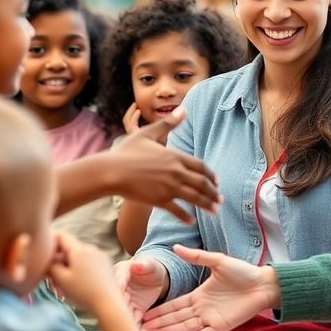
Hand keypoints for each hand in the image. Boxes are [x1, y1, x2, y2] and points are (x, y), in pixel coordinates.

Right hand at [47, 233, 124, 311]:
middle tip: (51, 281)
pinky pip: (88, 263)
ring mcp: (101, 256)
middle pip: (70, 249)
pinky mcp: (106, 265)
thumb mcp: (61, 279)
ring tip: (64, 288)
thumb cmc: (83, 292)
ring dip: (68, 269)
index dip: (51, 243)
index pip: (61, 236)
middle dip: (59, 262)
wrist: (109, 304)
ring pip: (79, 258)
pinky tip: (77, 286)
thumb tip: (47, 258)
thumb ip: (50, 266)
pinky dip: (79, 271)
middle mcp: (92, 248)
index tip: (44, 258)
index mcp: (80, 249)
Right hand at [110, 106, 220, 222]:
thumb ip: (168, 124)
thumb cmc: (127, 151)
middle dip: (213, 192)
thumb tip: (184, 109)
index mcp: (175, 156)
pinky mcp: (159, 200)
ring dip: (207, 205)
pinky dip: (186, 217)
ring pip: (194, 198)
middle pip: (202, 184)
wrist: (111, 171)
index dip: (211, 175)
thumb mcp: (148, 133)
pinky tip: (192, 221)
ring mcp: (169, 188)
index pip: (201, 167)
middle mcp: (176, 172)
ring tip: (214, 211)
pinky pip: (177, 210)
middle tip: (219, 200)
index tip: (217, 182)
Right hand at [114, 257, 168, 320]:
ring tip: (133, 320)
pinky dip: (136, 321)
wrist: (156, 278)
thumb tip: (136, 265)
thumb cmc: (151, 268)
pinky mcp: (134, 309)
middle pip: (118, 295)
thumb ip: (143, 265)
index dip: (120, 284)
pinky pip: (134, 316)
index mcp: (120, 272)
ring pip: (124, 308)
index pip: (119, 278)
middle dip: (122, 302)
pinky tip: (140, 326)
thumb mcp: (150, 264)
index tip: (122, 289)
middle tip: (127, 306)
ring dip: (127, 315)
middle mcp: (119, 287)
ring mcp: (125, 299)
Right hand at [141, 245, 279, 330]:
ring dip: (167, 330)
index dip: (160, 309)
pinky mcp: (220, 325)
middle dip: (158, 322)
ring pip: (184, 327)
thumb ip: (196, 256)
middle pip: (175, 318)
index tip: (145, 313)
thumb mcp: (217, 260)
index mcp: (200, 295)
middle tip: (141, 326)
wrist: (263, 283)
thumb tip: (176, 247)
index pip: (175, 304)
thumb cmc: (243, 272)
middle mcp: (202, 308)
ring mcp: (210, 318)